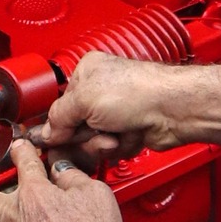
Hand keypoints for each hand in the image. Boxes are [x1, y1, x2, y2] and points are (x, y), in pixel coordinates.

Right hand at [33, 54, 220, 165]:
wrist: (172, 109)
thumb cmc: (138, 91)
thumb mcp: (85, 100)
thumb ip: (59, 117)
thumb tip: (47, 132)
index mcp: (87, 72)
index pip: (60, 104)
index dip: (59, 124)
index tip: (54, 138)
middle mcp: (101, 91)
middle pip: (76, 127)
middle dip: (86, 135)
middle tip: (94, 132)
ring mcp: (116, 112)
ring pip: (94, 141)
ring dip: (104, 143)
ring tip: (116, 133)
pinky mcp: (129, 131)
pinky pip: (112, 149)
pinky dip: (120, 146)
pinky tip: (130, 135)